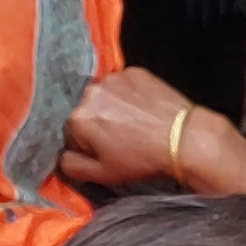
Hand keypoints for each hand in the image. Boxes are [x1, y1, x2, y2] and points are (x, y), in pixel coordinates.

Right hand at [59, 64, 211, 189]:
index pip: (70, 132)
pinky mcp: (135, 72)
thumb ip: (71, 166)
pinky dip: (130, 95)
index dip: (87, 145)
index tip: (106, 150)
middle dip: (98, 123)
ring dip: (113, 107)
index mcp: (77, 118)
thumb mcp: (102, 174)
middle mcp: (91, 92)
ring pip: (104, 96)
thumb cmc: (143, 158)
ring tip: (136, 124)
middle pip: (86, 110)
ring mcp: (114, 78)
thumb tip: (62, 156)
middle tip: (123, 137)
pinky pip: (124, 85)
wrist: (184, 139)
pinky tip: (144, 110)